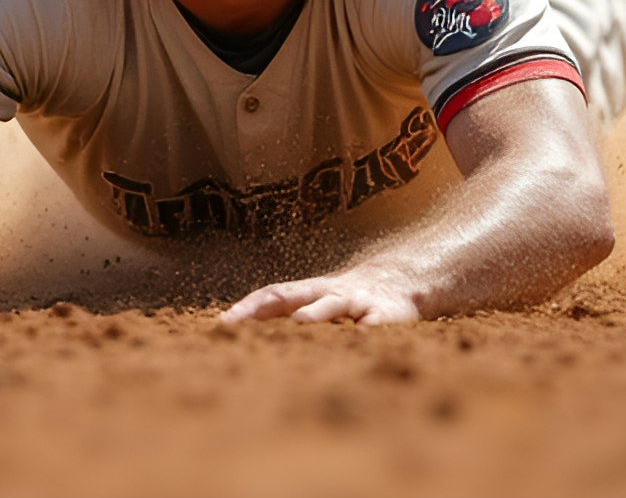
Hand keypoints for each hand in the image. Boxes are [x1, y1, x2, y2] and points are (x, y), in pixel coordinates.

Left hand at [221, 264, 421, 325]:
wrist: (403, 282)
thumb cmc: (351, 301)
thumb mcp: (322, 306)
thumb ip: (295, 317)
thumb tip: (255, 339)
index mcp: (310, 292)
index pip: (273, 295)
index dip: (248, 306)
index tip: (222, 321)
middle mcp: (327, 292)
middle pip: (291, 294)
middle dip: (262, 308)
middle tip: (236, 323)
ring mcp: (355, 301)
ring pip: (331, 305)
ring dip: (315, 314)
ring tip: (298, 323)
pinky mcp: (384, 314)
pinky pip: (371, 325)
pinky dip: (362, 333)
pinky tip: (355, 342)